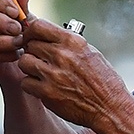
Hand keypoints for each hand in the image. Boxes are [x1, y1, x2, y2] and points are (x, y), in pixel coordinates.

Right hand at [0, 0, 30, 84]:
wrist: (24, 60)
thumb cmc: (22, 34)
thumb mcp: (26, 20)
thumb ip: (23, 8)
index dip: (0, 1)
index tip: (16, 12)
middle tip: (17, 29)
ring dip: (2, 41)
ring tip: (19, 43)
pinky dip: (5, 55)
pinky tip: (16, 54)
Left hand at [15, 17, 129, 131]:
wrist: (109, 107)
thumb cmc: (102, 80)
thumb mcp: (89, 51)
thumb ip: (66, 41)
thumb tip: (45, 32)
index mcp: (73, 41)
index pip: (38, 26)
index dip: (30, 31)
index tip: (31, 37)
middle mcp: (62, 55)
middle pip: (29, 44)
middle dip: (32, 50)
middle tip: (40, 59)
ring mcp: (53, 74)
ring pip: (24, 62)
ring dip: (30, 67)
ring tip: (41, 73)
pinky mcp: (47, 93)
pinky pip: (25, 82)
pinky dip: (31, 85)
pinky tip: (42, 87)